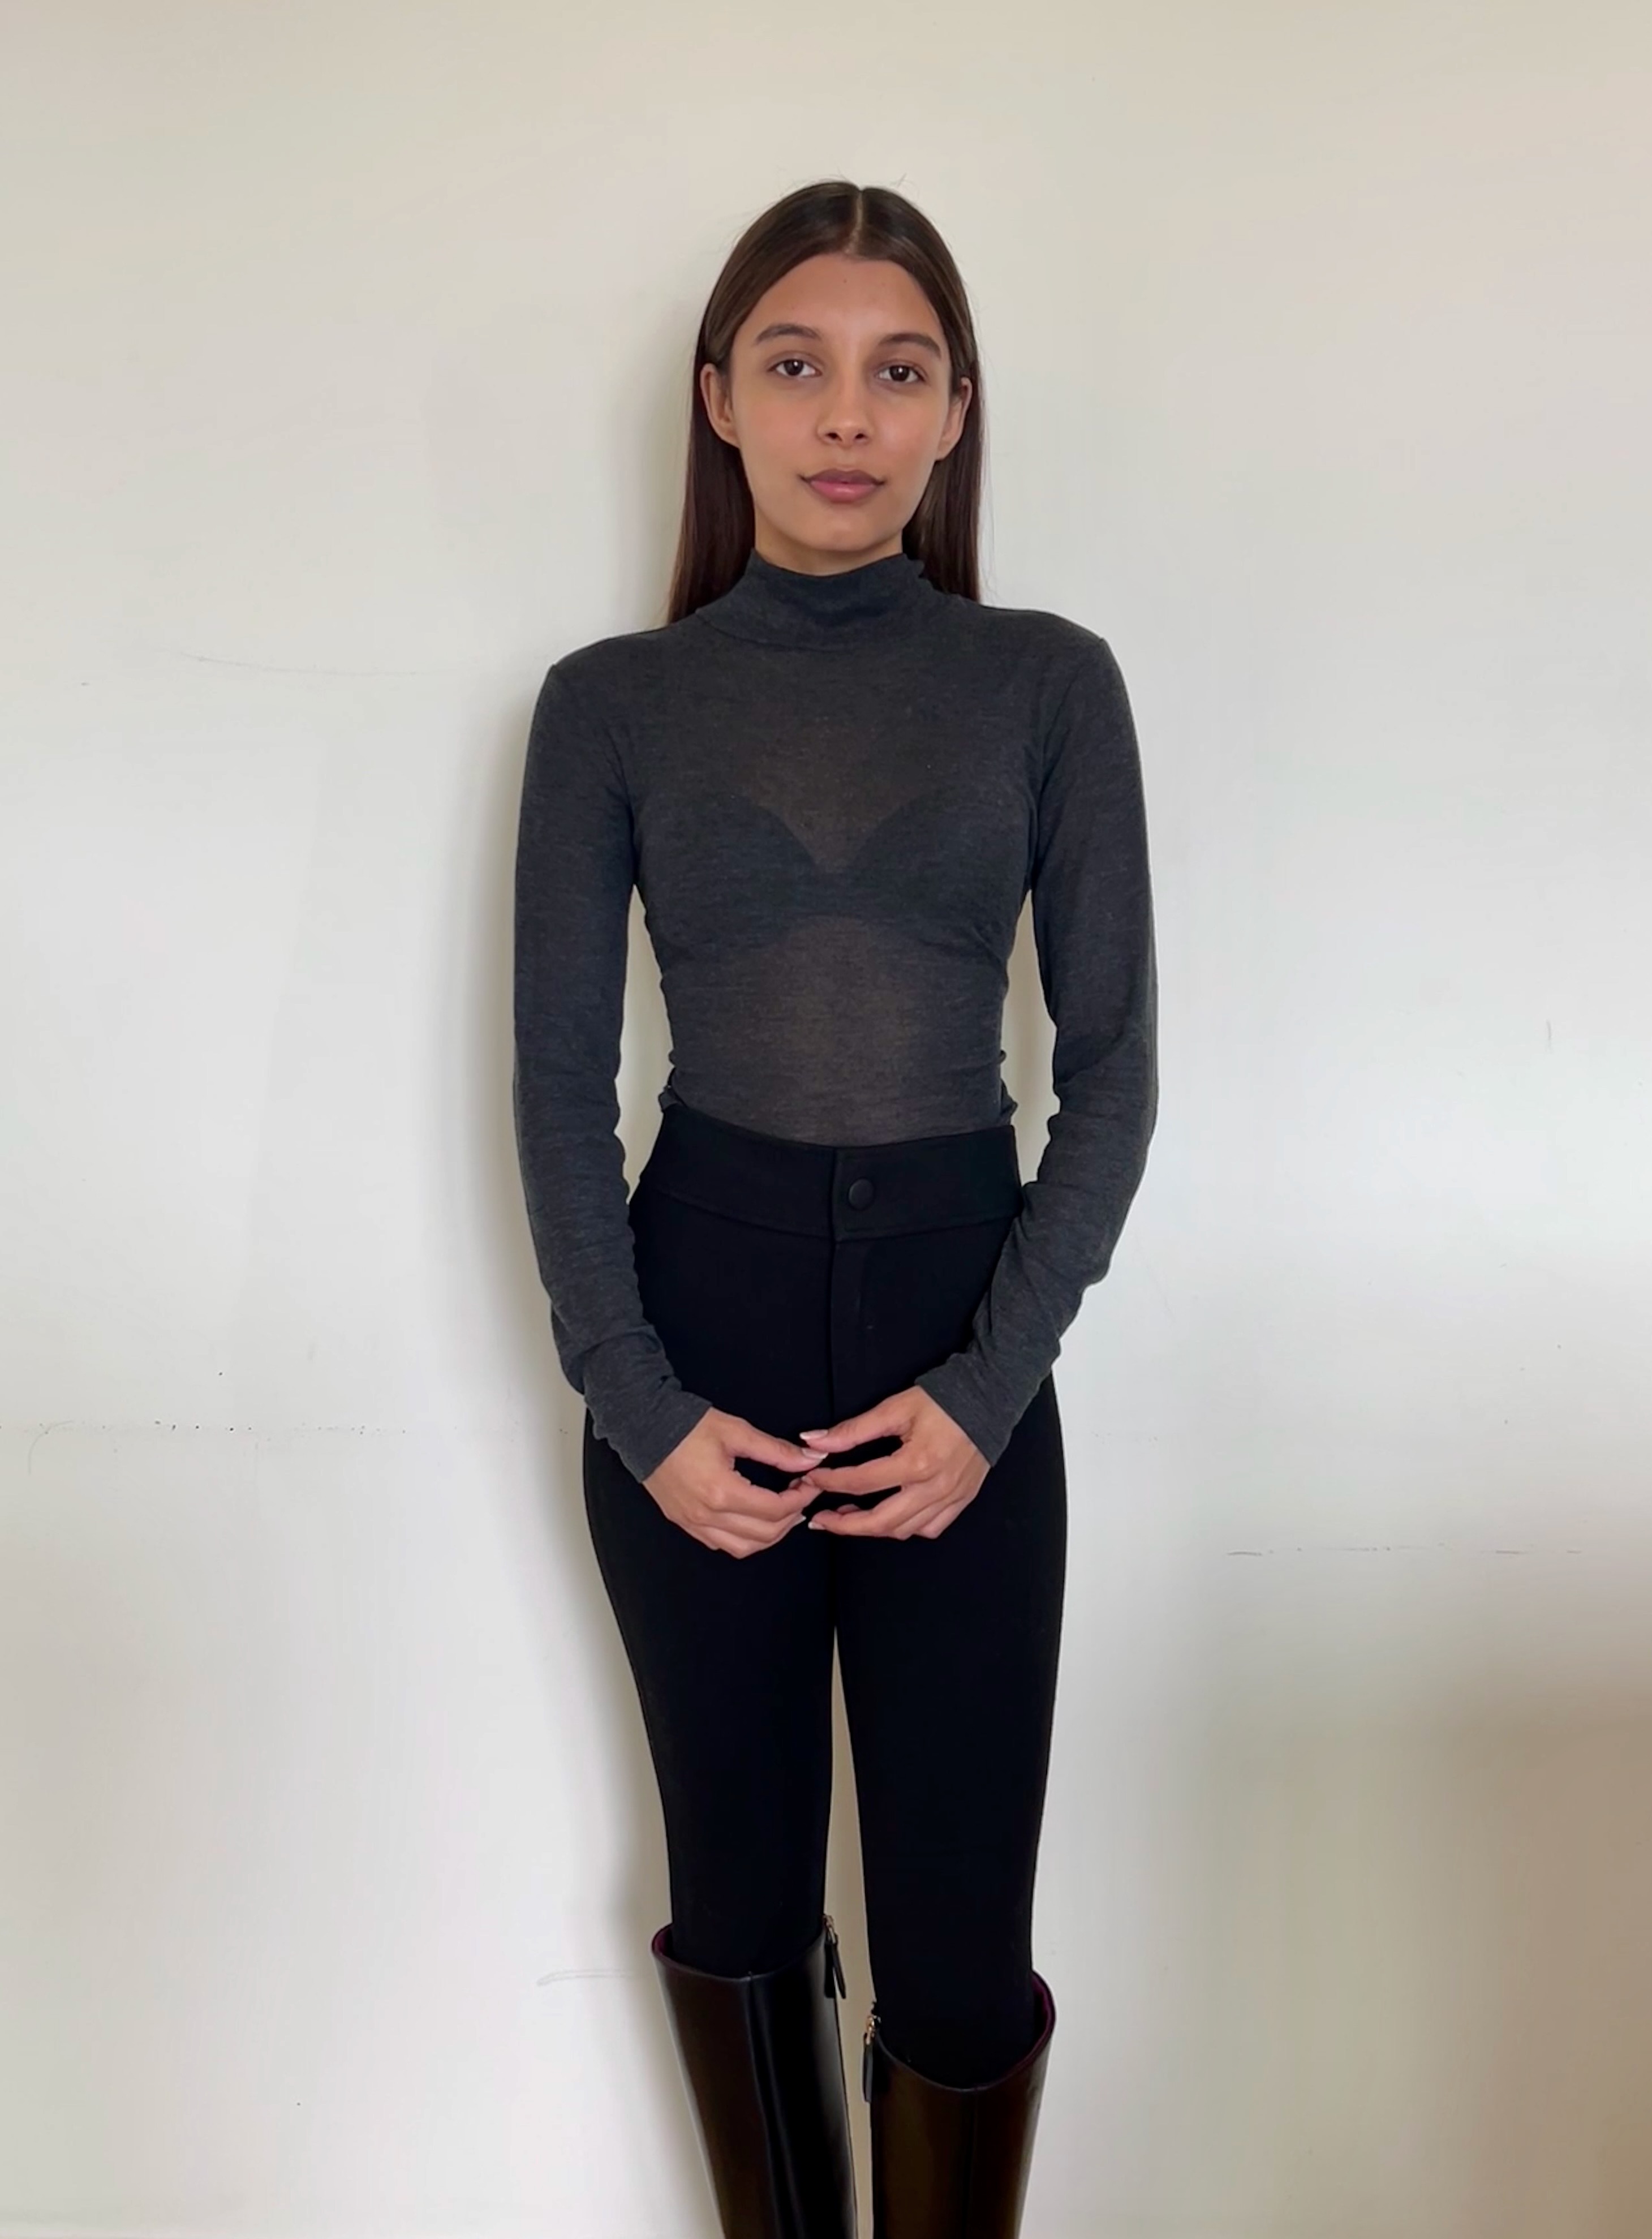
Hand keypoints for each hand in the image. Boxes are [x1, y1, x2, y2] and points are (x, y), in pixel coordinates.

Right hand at [643, 1407, 821, 1558]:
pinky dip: (745, 1539)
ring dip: (770, 1534)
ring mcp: (693, 1524)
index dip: (801, 1498)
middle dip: (791, 1516)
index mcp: (722, 1493)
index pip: (775, 1509)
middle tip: (800, 1495)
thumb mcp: (736, 1432)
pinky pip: (721, 1545)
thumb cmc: (687, 1426)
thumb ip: (776, 1450)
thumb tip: (810, 1459)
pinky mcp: (684, 1523)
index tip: (811, 1482)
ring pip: (744, 1548)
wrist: (643, 1427)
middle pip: (765, 1534)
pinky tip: (754, 1519)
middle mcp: (707, 1516)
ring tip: (783, 1512)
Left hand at [794, 1388, 987, 1540]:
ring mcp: (951, 1498)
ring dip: (871, 1528)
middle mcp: (934, 1488)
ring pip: (903, 1530)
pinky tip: (890, 1516)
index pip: (861, 1482)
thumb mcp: (894, 1408)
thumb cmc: (942, 1400)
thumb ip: (853, 1429)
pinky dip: (906, 1528)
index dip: (830, 1483)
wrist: (988, 1399)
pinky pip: (929, 1528)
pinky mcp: (961, 1501)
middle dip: (843, 1524)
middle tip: (818, 1519)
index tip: (812, 1479)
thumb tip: (814, 1440)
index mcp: (916, 1462)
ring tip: (848, 1516)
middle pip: (880, 1521)